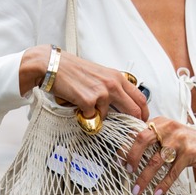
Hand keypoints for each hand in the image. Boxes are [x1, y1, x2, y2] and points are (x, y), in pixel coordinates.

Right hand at [19, 45, 148, 120]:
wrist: (51, 65)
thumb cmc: (74, 70)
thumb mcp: (101, 74)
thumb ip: (114, 87)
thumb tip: (123, 104)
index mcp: (118, 78)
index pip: (140, 98)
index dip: (144, 112)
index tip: (142, 119)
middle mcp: (113, 85)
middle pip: (134, 110)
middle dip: (133, 122)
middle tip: (129, 129)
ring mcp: (102, 93)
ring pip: (109, 115)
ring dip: (99, 115)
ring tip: (86, 104)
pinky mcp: (89, 101)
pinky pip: (92, 117)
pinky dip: (84, 114)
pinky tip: (77, 103)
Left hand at [124, 117, 195, 194]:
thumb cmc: (192, 144)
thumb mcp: (172, 137)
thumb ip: (154, 141)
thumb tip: (130, 154)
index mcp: (161, 122)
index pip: (137, 132)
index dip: (125, 148)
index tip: (119, 161)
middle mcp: (169, 128)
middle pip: (142, 140)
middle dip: (131, 158)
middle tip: (127, 171)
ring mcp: (180, 140)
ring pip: (155, 161)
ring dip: (144, 178)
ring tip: (138, 189)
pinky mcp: (190, 153)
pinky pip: (172, 172)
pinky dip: (163, 184)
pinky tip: (158, 191)